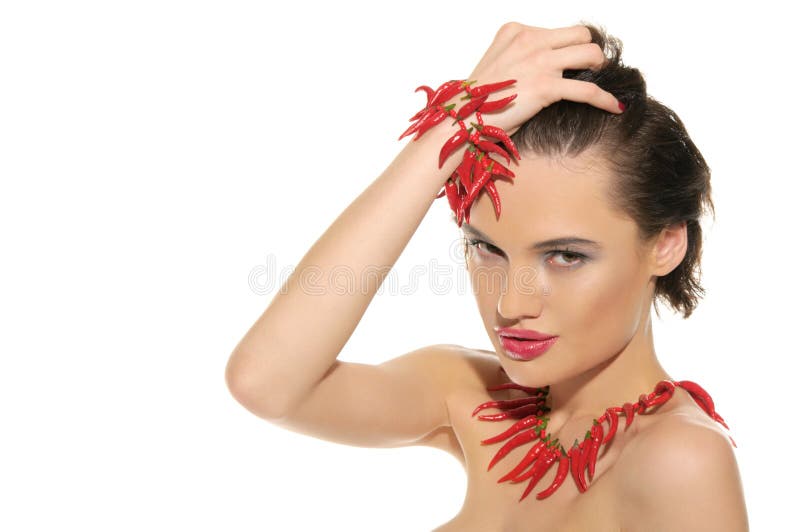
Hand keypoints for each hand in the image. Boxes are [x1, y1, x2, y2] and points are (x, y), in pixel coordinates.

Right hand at [448, 23, 622, 135]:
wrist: (461, 118)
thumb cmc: (477, 100)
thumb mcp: (497, 64)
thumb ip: (520, 57)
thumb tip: (544, 70)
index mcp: (516, 31)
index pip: (556, 30)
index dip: (566, 47)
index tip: (568, 63)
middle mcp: (530, 40)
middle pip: (580, 34)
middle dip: (589, 50)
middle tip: (590, 67)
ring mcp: (539, 61)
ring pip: (590, 53)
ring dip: (598, 67)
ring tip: (601, 80)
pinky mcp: (546, 86)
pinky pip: (587, 90)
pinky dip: (605, 99)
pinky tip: (615, 107)